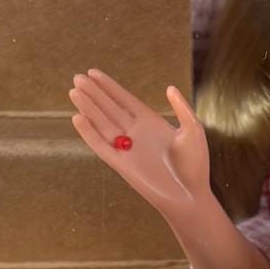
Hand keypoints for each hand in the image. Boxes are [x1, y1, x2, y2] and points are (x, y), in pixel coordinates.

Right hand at [70, 69, 211, 222]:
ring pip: (102, 123)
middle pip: (109, 108)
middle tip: (77, 77)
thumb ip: (181, 109)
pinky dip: (88, 132)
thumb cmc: (195, 165)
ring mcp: (127, 148)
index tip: (93, 73)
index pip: (124, 100)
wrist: (189, 195)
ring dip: (88, 107)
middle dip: (94, 93)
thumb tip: (170, 88)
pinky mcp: (121, 164)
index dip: (109, 86)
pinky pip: (100, 145)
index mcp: (150, 122)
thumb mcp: (193, 130)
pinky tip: (78, 118)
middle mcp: (135, 133)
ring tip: (74, 91)